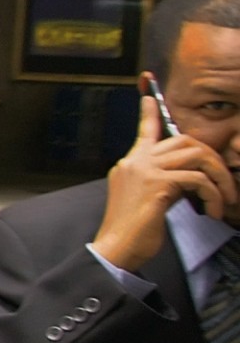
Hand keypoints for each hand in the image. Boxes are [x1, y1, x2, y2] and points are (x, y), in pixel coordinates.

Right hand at [96, 97, 237, 270]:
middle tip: (225, 183)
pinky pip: (198, 180)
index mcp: (130, 164)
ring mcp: (146, 171)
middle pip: (184, 141)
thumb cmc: (131, 229)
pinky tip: (213, 211)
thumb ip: (159, 180)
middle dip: (213, 159)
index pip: (145, 130)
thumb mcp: (142, 198)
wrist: (116, 247)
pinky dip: (213, 196)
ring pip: (196, 156)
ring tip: (224, 199)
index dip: (150, 111)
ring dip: (219, 178)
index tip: (149, 95)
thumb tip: (185, 178)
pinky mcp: (158, 186)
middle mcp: (136, 162)